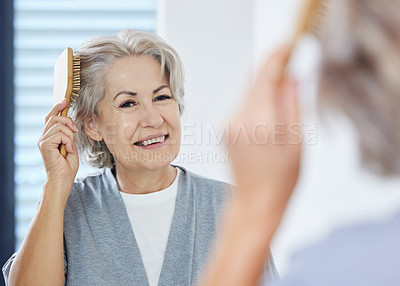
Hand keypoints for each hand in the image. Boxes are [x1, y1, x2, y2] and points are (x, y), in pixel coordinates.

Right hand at [38, 99, 78, 186]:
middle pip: (54, 118)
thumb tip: (70, 123)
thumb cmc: (67, 165)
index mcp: (49, 136)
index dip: (57, 108)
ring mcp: (43, 140)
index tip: (65, 101)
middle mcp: (44, 137)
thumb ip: (69, 134)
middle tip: (75, 131)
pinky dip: (68, 141)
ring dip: (70, 135)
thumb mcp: (71, 145)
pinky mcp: (44, 144)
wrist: (63, 178)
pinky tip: (68, 150)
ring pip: (59, 125)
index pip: (51, 117)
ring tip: (70, 146)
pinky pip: (60, 134)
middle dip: (68, 121)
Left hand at [226, 46, 300, 217]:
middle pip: (254, 82)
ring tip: (280, 110)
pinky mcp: (224, 130)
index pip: (265, 76)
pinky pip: (242, 107)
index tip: (286, 46)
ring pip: (248, 94)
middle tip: (290, 73)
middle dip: (271, 73)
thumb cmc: (281, 179)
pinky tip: (267, 121)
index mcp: (259, 121)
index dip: (276, 56)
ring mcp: (228, 124)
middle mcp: (238, 119)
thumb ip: (293, 105)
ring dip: (264, 91)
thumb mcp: (297, 140)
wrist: (255, 202)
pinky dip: (256, 104)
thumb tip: (290, 77)